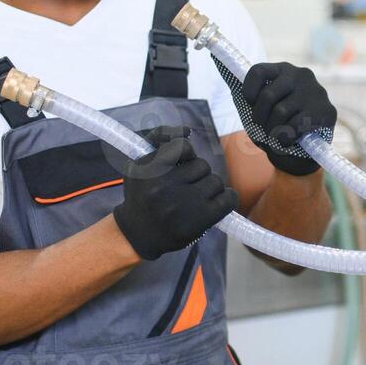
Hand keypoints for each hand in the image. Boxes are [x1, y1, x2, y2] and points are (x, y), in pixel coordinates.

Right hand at [112, 126, 237, 260]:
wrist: (138, 234)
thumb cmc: (142, 196)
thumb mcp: (139, 164)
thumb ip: (158, 138)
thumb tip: (187, 130)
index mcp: (147, 170)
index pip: (181, 146)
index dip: (185, 154)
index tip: (181, 163)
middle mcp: (162, 186)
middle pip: (202, 165)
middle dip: (197, 174)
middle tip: (187, 187)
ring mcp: (182, 204)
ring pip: (215, 181)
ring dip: (210, 187)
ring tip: (197, 198)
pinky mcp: (199, 219)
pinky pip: (228, 198)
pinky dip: (227, 198)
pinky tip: (218, 203)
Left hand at [241, 62, 336, 175]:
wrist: (298, 154)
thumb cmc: (274, 125)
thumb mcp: (254, 106)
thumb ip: (238, 85)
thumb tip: (213, 54)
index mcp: (283, 70)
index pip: (257, 71)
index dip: (249, 92)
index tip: (251, 105)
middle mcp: (302, 75)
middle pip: (268, 95)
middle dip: (260, 118)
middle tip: (264, 128)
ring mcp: (317, 92)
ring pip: (281, 112)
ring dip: (273, 130)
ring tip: (277, 135)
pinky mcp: (326, 110)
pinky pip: (297, 125)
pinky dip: (286, 138)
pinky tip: (290, 140)